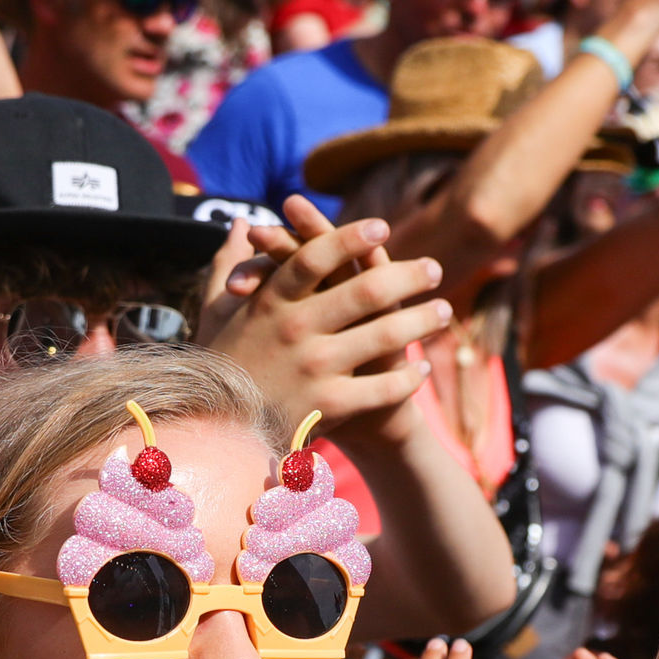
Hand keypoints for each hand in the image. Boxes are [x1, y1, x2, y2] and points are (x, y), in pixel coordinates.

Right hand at [199, 197, 452, 445]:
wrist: (215, 435)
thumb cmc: (219, 365)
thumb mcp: (216, 312)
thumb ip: (229, 264)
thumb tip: (237, 223)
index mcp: (271, 300)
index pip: (315, 256)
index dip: (351, 237)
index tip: (382, 226)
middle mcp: (294, 329)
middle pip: (366, 290)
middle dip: (408, 275)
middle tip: (434, 269)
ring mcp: (314, 368)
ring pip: (385, 335)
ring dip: (421, 320)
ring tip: (443, 311)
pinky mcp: (328, 406)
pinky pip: (383, 388)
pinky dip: (408, 377)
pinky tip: (421, 367)